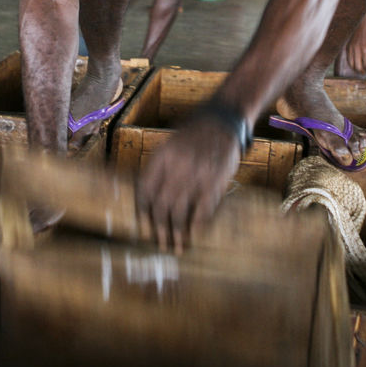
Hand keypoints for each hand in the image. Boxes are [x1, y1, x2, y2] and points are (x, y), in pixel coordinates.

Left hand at [135, 106, 243, 252]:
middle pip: (161, 204)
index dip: (143, 213)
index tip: (143, 230)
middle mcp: (175, 165)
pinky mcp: (215, 180)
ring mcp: (196, 173)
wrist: (222, 119)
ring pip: (180, 210)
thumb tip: (149, 202)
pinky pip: (203, 209)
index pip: (145, 190)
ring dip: (177, 232)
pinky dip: (198, 225)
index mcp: (161, 156)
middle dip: (160, 229)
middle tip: (161, 245)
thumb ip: (161, 170)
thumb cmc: (194, 135)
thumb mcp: (171, 146)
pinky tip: (195, 236)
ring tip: (177, 247)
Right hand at [342, 12, 365, 76]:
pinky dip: (353, 64)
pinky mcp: (347, 47)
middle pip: (358, 68)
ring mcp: (350, 48)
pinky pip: (349, 59)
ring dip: (358, 69)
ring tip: (365, 69)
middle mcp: (356, 50)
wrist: (363, 21)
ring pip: (352, 65)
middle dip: (364, 72)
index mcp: (365, 49)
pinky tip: (359, 63)